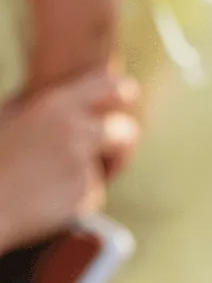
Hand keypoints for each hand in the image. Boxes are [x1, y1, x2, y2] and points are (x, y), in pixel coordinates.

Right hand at [0, 70, 138, 251]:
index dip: (120, 89)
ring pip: (108, 167)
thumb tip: (67, 97)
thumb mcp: (10, 116)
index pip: (107, 86)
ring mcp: (84, 165)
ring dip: (100, 171)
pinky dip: (79, 196)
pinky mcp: (87, 196)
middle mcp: (75, 132)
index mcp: (54, 105)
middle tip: (116, 149)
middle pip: (127, 132)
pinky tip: (50, 196)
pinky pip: (93, 193)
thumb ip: (42, 105)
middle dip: (125, 142)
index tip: (128, 92)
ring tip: (61, 174)